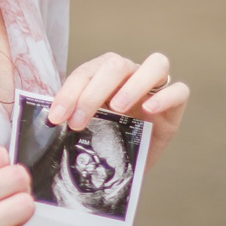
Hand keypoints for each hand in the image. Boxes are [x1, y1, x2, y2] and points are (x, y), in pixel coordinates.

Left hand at [49, 50, 187, 167]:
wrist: (125, 162)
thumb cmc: (101, 138)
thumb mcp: (83, 127)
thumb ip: (70, 116)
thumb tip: (46, 120)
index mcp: (102, 73)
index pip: (85, 73)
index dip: (68, 93)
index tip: (56, 117)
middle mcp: (130, 73)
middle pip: (115, 65)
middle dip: (92, 93)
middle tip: (78, 121)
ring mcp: (156, 86)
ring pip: (155, 64)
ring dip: (133, 84)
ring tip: (118, 108)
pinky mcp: (176, 105)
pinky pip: (179, 90)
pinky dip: (165, 96)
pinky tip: (149, 109)